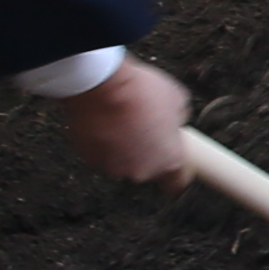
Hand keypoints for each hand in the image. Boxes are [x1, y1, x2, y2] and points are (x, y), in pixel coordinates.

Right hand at [56, 56, 193, 189]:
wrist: (102, 86)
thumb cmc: (139, 92)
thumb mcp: (177, 100)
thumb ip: (179, 120)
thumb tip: (175, 121)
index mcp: (168, 161)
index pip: (176, 184)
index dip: (176, 175)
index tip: (175, 170)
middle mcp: (141, 170)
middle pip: (146, 169)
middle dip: (145, 152)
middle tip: (143, 128)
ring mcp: (113, 167)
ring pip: (121, 162)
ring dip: (122, 147)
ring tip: (122, 121)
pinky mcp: (89, 159)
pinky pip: (100, 153)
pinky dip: (103, 142)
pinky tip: (106, 122)